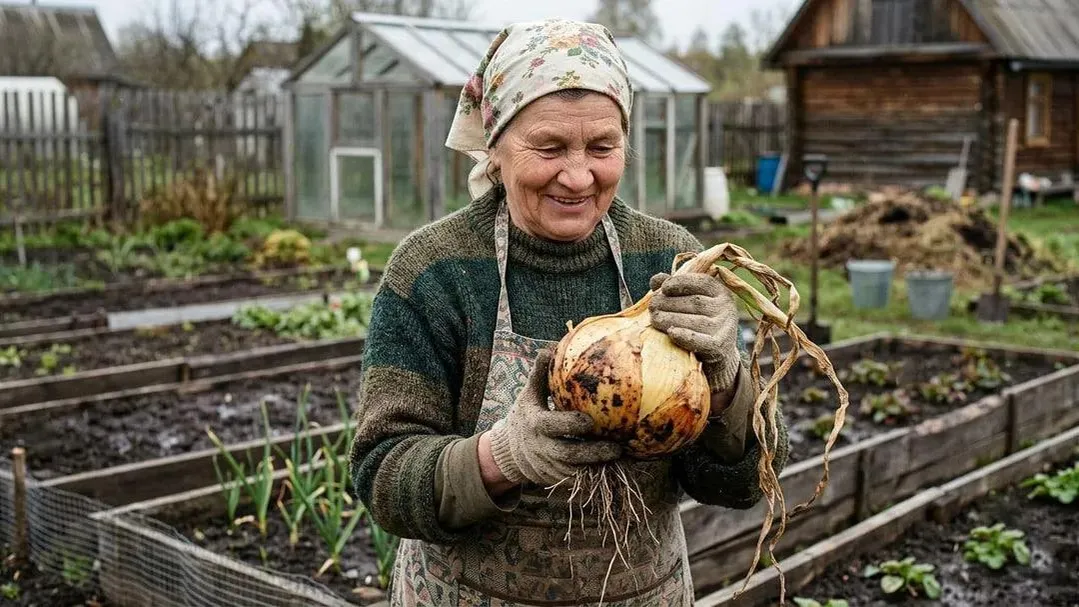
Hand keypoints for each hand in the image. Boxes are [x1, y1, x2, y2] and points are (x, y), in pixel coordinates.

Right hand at [486, 350, 621, 486]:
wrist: (508, 453)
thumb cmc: (526, 415)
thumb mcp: (528, 394)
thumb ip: (539, 374)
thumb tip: (549, 348)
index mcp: (537, 426)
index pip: (553, 426)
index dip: (570, 425)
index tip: (590, 421)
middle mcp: (544, 449)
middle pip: (569, 455)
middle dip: (594, 454)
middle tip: (618, 449)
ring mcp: (551, 468)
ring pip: (577, 471)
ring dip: (600, 467)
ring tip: (625, 459)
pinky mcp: (559, 479)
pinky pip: (580, 478)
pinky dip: (598, 474)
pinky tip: (620, 468)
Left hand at [648, 272, 741, 392]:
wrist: (717, 355)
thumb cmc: (698, 323)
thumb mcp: (690, 302)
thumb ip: (674, 288)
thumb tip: (656, 279)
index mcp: (720, 292)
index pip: (702, 282)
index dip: (681, 282)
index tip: (663, 288)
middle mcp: (726, 308)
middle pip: (695, 302)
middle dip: (669, 303)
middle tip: (651, 307)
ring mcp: (725, 328)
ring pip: (695, 321)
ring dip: (671, 319)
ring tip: (654, 319)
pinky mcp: (721, 347)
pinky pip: (703, 342)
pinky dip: (686, 337)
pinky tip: (671, 333)